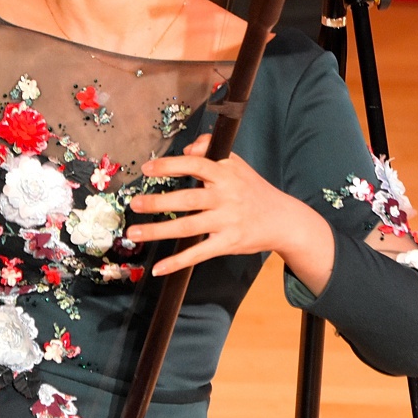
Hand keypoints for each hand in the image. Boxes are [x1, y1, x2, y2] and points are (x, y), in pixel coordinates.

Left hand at [126, 134, 331, 279]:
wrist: (283, 219)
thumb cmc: (253, 189)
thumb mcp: (236, 163)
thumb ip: (210, 150)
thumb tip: (186, 149)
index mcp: (226, 174)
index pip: (196, 165)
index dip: (170, 166)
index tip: (147, 169)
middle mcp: (225, 197)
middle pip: (188, 199)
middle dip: (158, 202)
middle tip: (134, 204)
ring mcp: (226, 222)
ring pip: (188, 227)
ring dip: (158, 231)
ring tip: (134, 233)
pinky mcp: (227, 244)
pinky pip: (198, 254)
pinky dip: (177, 262)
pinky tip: (158, 268)